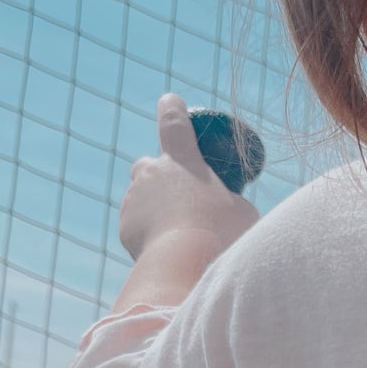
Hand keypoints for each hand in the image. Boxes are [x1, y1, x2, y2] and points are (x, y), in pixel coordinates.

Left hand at [118, 93, 258, 264]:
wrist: (185, 266)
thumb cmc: (222, 235)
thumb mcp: (242, 212)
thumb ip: (229, 201)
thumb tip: (225, 209)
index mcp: (183, 161)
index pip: (174, 122)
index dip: (173, 109)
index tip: (170, 101)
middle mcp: (152, 173)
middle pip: (148, 164)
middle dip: (159, 175)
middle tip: (178, 196)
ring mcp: (134, 199)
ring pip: (141, 197)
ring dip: (155, 208)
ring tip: (178, 234)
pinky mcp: (124, 226)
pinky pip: (136, 225)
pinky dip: (148, 234)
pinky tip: (167, 251)